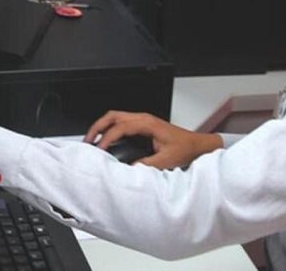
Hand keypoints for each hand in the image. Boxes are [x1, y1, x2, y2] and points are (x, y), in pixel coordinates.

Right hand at [85, 110, 222, 168]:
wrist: (197, 146)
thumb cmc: (186, 149)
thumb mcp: (167, 161)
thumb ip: (147, 165)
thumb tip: (129, 169)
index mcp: (148, 124)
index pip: (120, 127)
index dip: (107, 138)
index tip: (100, 149)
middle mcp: (143, 118)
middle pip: (112, 116)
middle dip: (97, 127)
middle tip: (88, 140)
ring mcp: (142, 120)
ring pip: (115, 117)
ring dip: (102, 126)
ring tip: (93, 140)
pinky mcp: (142, 125)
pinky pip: (120, 122)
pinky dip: (109, 129)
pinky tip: (106, 140)